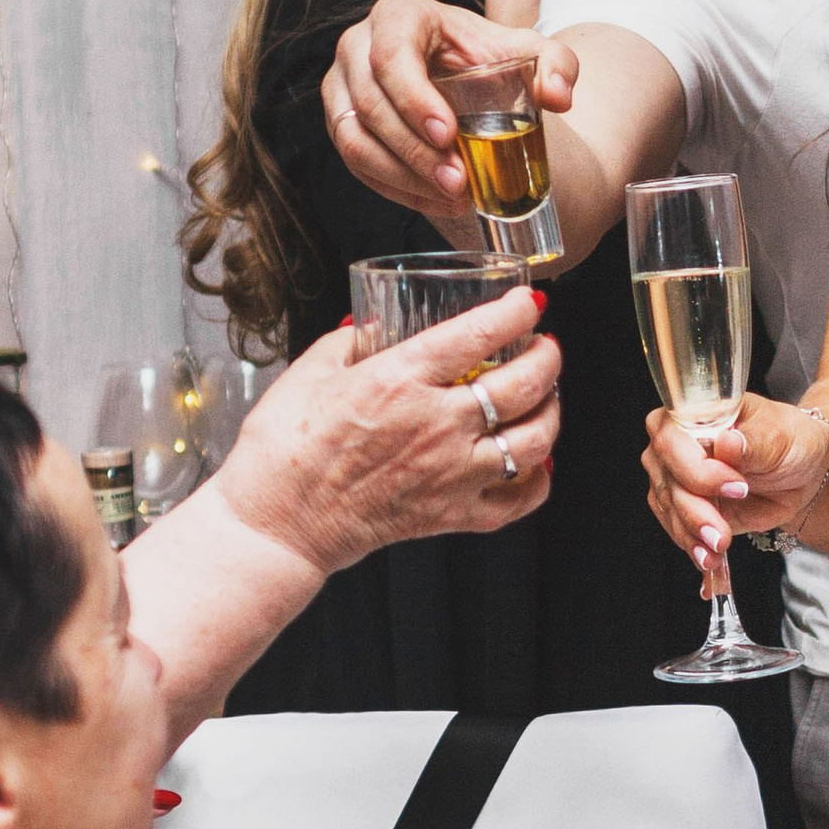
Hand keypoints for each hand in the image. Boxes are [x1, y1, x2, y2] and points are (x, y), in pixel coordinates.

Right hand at [223, 290, 560, 573]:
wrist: (276, 525)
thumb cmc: (282, 452)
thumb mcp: (309, 372)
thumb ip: (350, 341)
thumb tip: (374, 324)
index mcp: (400, 381)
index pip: (480, 334)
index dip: (515, 312)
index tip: (527, 302)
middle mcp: (437, 426)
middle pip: (524, 384)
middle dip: (548, 356)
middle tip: (546, 344)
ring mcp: (451, 474)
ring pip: (535, 441)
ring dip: (552, 411)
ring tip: (548, 396)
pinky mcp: (451, 515)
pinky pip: (518, 501)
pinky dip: (538, 479)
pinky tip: (537, 461)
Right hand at [320, 0, 582, 213]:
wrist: (459, 74)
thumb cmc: (487, 57)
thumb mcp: (529, 52)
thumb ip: (557, 64)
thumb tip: (558, 96)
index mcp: (398, 16)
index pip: (391, 55)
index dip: (413, 98)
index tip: (449, 135)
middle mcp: (357, 45)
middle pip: (370, 103)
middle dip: (414, 150)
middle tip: (458, 182)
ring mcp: (341, 85)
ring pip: (353, 138)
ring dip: (401, 175)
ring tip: (451, 196)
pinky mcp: (339, 121)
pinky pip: (354, 162)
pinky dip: (393, 187)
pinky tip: (433, 201)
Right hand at [642, 393, 828, 586]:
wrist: (803, 472)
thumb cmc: (789, 440)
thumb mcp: (781, 435)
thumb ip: (753, 441)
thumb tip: (728, 443)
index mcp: (694, 412)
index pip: (671, 437)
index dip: (696, 467)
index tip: (735, 486)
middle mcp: (676, 443)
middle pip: (668, 479)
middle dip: (694, 510)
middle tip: (722, 532)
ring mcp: (677, 477)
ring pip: (670, 508)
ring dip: (692, 534)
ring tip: (717, 550)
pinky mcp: (686, 507)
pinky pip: (679, 529)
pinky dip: (694, 547)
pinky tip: (709, 560)